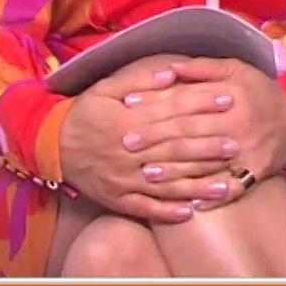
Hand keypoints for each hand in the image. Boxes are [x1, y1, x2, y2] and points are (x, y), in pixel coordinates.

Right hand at [58, 56, 241, 223]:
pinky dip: (167, 212)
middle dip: (207, 147)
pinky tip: (191, 213)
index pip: (171, 111)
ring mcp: (122, 179)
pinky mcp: (117, 199)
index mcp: (127, 121)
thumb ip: (139, 80)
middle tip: (236, 144)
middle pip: (174, 149)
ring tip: (227, 185)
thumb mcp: (106, 88)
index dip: (201, 104)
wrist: (49, 145)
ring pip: (165, 184)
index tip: (228, 99)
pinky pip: (144, 208)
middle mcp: (127, 152)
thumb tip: (172, 72)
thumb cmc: (84, 112)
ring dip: (197, 186)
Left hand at [141, 58, 285, 212]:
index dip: (154, 103)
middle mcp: (239, 123)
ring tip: (146, 174)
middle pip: (190, 133)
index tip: (127, 107)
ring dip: (174, 171)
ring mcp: (248, 151)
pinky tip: (187, 204)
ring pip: (205, 164)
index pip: (185, 100)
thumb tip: (166, 68)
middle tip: (126, 145)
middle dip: (155, 139)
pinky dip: (210, 197)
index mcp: (231, 94)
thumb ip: (201, 69)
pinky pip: (231, 189)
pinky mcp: (257, 172)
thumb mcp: (235, 69)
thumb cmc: (258, 90)